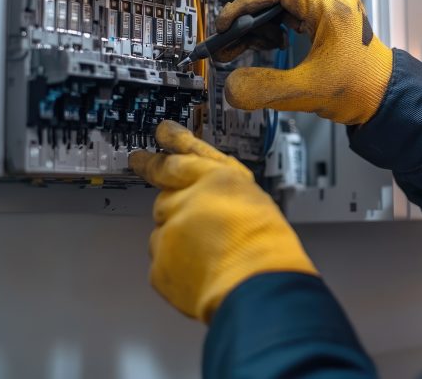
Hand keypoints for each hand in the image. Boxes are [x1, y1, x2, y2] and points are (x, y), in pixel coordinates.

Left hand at [129, 121, 317, 322]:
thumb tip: (209, 197)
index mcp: (218, 180)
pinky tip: (200, 272)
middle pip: (165, 194)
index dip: (172, 143)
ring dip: (178, 238)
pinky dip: (176, 266)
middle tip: (155, 181)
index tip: (161, 134)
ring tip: (208, 254)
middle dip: (165, 193)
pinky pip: (161, 260)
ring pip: (163, 229)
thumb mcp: (255, 203)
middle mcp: (188, 200)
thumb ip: (224, 195)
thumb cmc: (266, 248)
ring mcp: (169, 231)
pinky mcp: (159, 262)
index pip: (185, 154)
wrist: (255, 286)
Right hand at [214, 0, 392, 125]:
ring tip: (248, 47)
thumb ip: (265, 89)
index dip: (246, 3)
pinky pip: (295, 14)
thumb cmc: (362, 89)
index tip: (227, 22)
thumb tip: (232, 87)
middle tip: (231, 39)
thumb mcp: (306, 91)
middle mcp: (333, 1)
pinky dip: (277, 27)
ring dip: (262, 24)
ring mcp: (333, 10)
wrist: (386, 99)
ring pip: (285, 4)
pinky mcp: (331, 21)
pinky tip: (270, 45)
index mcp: (331, 8)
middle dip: (251, 17)